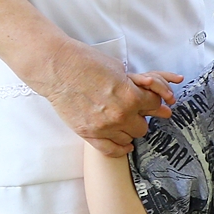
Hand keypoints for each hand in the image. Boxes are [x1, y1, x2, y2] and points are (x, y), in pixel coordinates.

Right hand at [38, 39, 175, 156]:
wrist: (58, 68)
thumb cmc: (88, 63)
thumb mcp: (120, 70)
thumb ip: (137, 85)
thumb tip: (151, 92)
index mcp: (132, 96)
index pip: (155, 105)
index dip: (153, 102)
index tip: (148, 101)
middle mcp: (121, 115)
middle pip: (143, 126)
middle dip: (140, 117)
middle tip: (134, 111)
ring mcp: (104, 127)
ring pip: (129, 138)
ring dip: (128, 130)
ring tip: (123, 121)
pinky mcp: (88, 134)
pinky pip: (111, 150)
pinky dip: (120, 148)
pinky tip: (125, 144)